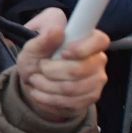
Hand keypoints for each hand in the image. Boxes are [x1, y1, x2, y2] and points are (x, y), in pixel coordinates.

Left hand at [14, 7, 109, 121]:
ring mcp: (97, 80)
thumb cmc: (36, 58)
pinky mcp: (91, 97)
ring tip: (35, 80)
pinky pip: (71, 102)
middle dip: (51, 71)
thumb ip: (43, 39)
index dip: (82, 48)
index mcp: (88, 39)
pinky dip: (48, 99)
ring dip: (46, 86)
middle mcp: (97, 59)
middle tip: (39, 68)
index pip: (99, 40)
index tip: (63, 53)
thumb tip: (57, 30)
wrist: (35, 82)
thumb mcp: (32, 47)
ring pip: (72, 88)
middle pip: (80, 69)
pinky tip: (39, 93)